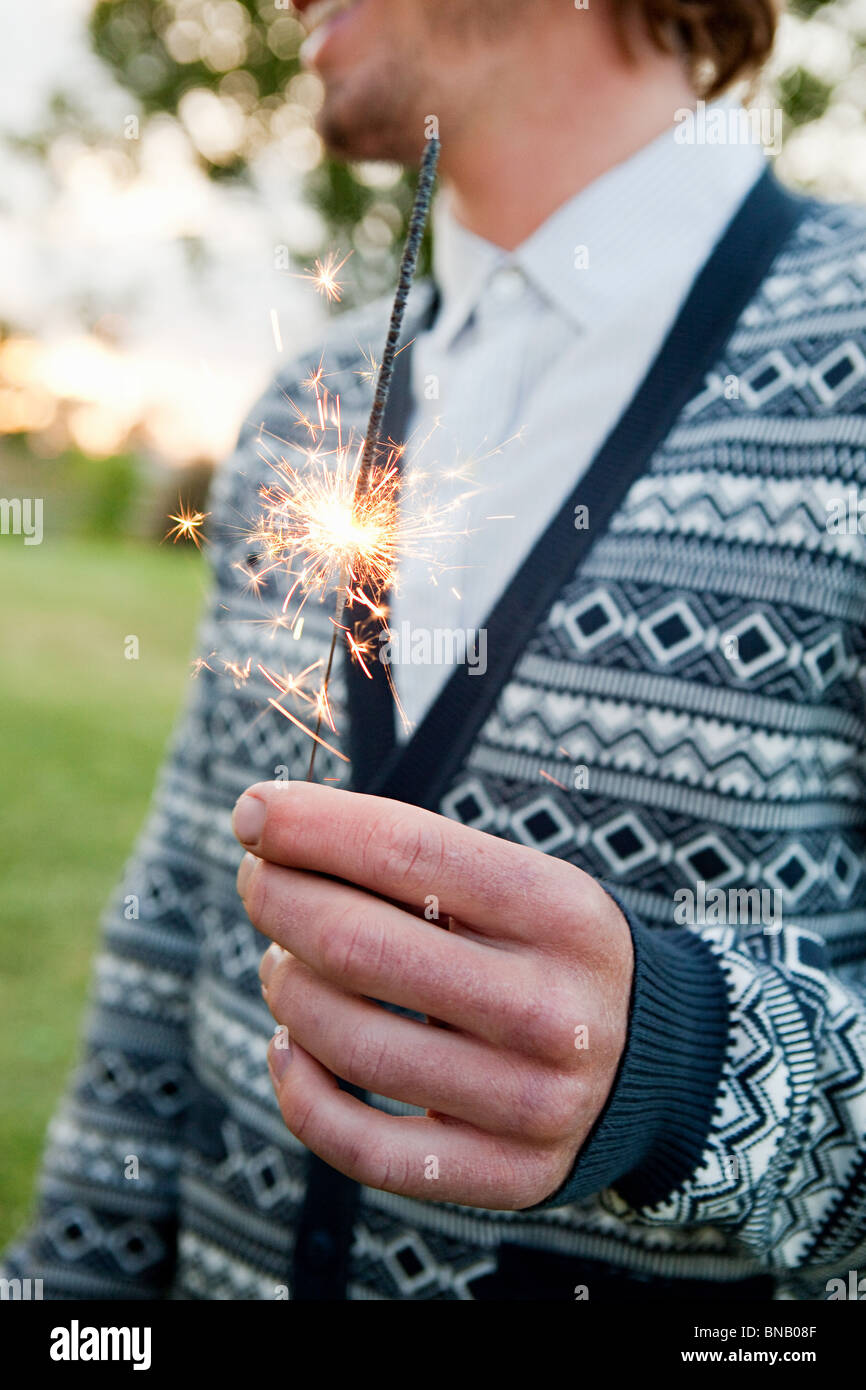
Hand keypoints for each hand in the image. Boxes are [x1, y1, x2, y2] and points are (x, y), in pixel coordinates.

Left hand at [233, 781, 632, 1209]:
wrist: (655, 1058)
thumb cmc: (548, 951)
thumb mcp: (523, 883)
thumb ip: (415, 856)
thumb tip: (269, 826)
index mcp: (561, 912)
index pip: (406, 852)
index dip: (309, 826)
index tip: (253, 812)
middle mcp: (554, 1010)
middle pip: (359, 946)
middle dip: (278, 899)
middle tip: (259, 881)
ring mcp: (532, 1103)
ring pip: (347, 1041)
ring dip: (285, 987)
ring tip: (286, 960)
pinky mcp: (504, 1174)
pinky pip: (360, 1145)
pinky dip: (297, 1089)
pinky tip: (288, 1046)